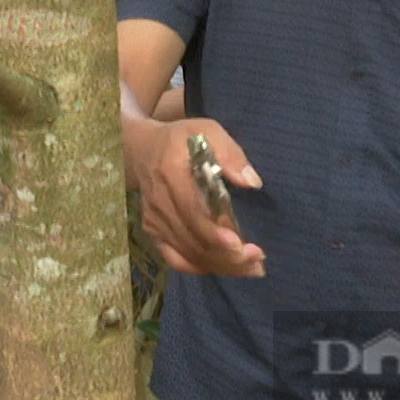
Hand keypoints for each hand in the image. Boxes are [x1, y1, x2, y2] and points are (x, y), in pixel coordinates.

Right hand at [122, 117, 263, 276]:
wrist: (142, 150)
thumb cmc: (181, 140)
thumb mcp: (207, 132)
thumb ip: (230, 153)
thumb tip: (252, 182)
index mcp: (171, 175)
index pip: (193, 213)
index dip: (216, 234)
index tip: (242, 246)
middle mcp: (159, 203)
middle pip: (193, 240)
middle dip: (228, 256)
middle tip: (258, 262)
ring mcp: (154, 221)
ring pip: (188, 255)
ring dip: (221, 266)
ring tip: (251, 268)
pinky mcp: (153, 232)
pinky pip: (176, 260)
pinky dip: (201, 268)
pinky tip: (225, 268)